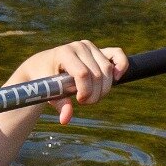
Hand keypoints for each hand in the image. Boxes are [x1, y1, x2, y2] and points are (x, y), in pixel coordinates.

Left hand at [6, 40, 126, 122]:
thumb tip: (66, 119)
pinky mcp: (99, 50)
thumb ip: (59, 104)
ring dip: (104, 88)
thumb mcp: (48, 91)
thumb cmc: (45, 78)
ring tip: (93, 96)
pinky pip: (117, 54)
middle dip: (94, 94)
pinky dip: (121, 66)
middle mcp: (80, 46)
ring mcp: (91, 47)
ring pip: (108, 69)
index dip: (85, 91)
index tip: (79, 101)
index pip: (83, 74)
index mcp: (65, 53)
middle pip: (97, 74)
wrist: (44, 64)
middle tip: (85, 102)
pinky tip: (116, 78)